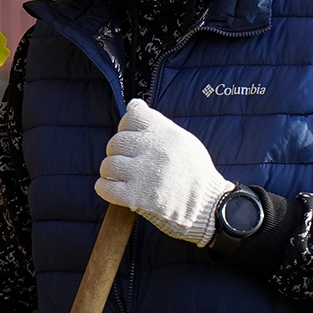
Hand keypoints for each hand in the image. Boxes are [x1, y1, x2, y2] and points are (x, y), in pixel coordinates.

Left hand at [95, 99, 233, 244]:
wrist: (208, 206)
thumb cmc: (196, 173)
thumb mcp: (184, 141)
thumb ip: (158, 124)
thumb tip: (133, 106)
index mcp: (166, 134)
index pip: (132, 116)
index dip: (126, 125)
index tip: (131, 134)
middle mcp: (153, 150)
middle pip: (116, 142)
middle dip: (118, 151)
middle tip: (127, 161)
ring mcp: (144, 174)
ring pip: (108, 165)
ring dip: (111, 172)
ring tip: (121, 176)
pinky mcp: (136, 197)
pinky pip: (105, 188)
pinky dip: (104, 187)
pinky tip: (112, 188)